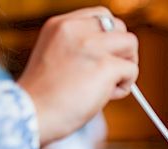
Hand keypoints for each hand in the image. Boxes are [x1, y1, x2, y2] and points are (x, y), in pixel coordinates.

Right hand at [18, 7, 137, 144]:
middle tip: (111, 75)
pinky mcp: (105, 66)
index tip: (104, 58)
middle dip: (122, 51)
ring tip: (108, 86)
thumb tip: (112, 58)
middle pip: (120, 27)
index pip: (101, 16)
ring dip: (127, 66)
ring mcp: (92, 46)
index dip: (109, 39)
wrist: (35, 113)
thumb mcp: (57, 58)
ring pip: (131, 43)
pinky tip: (106, 97)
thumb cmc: (45, 97)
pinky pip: (132, 71)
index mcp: (61, 25)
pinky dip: (125, 87)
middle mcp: (76, 30)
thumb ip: (80, 50)